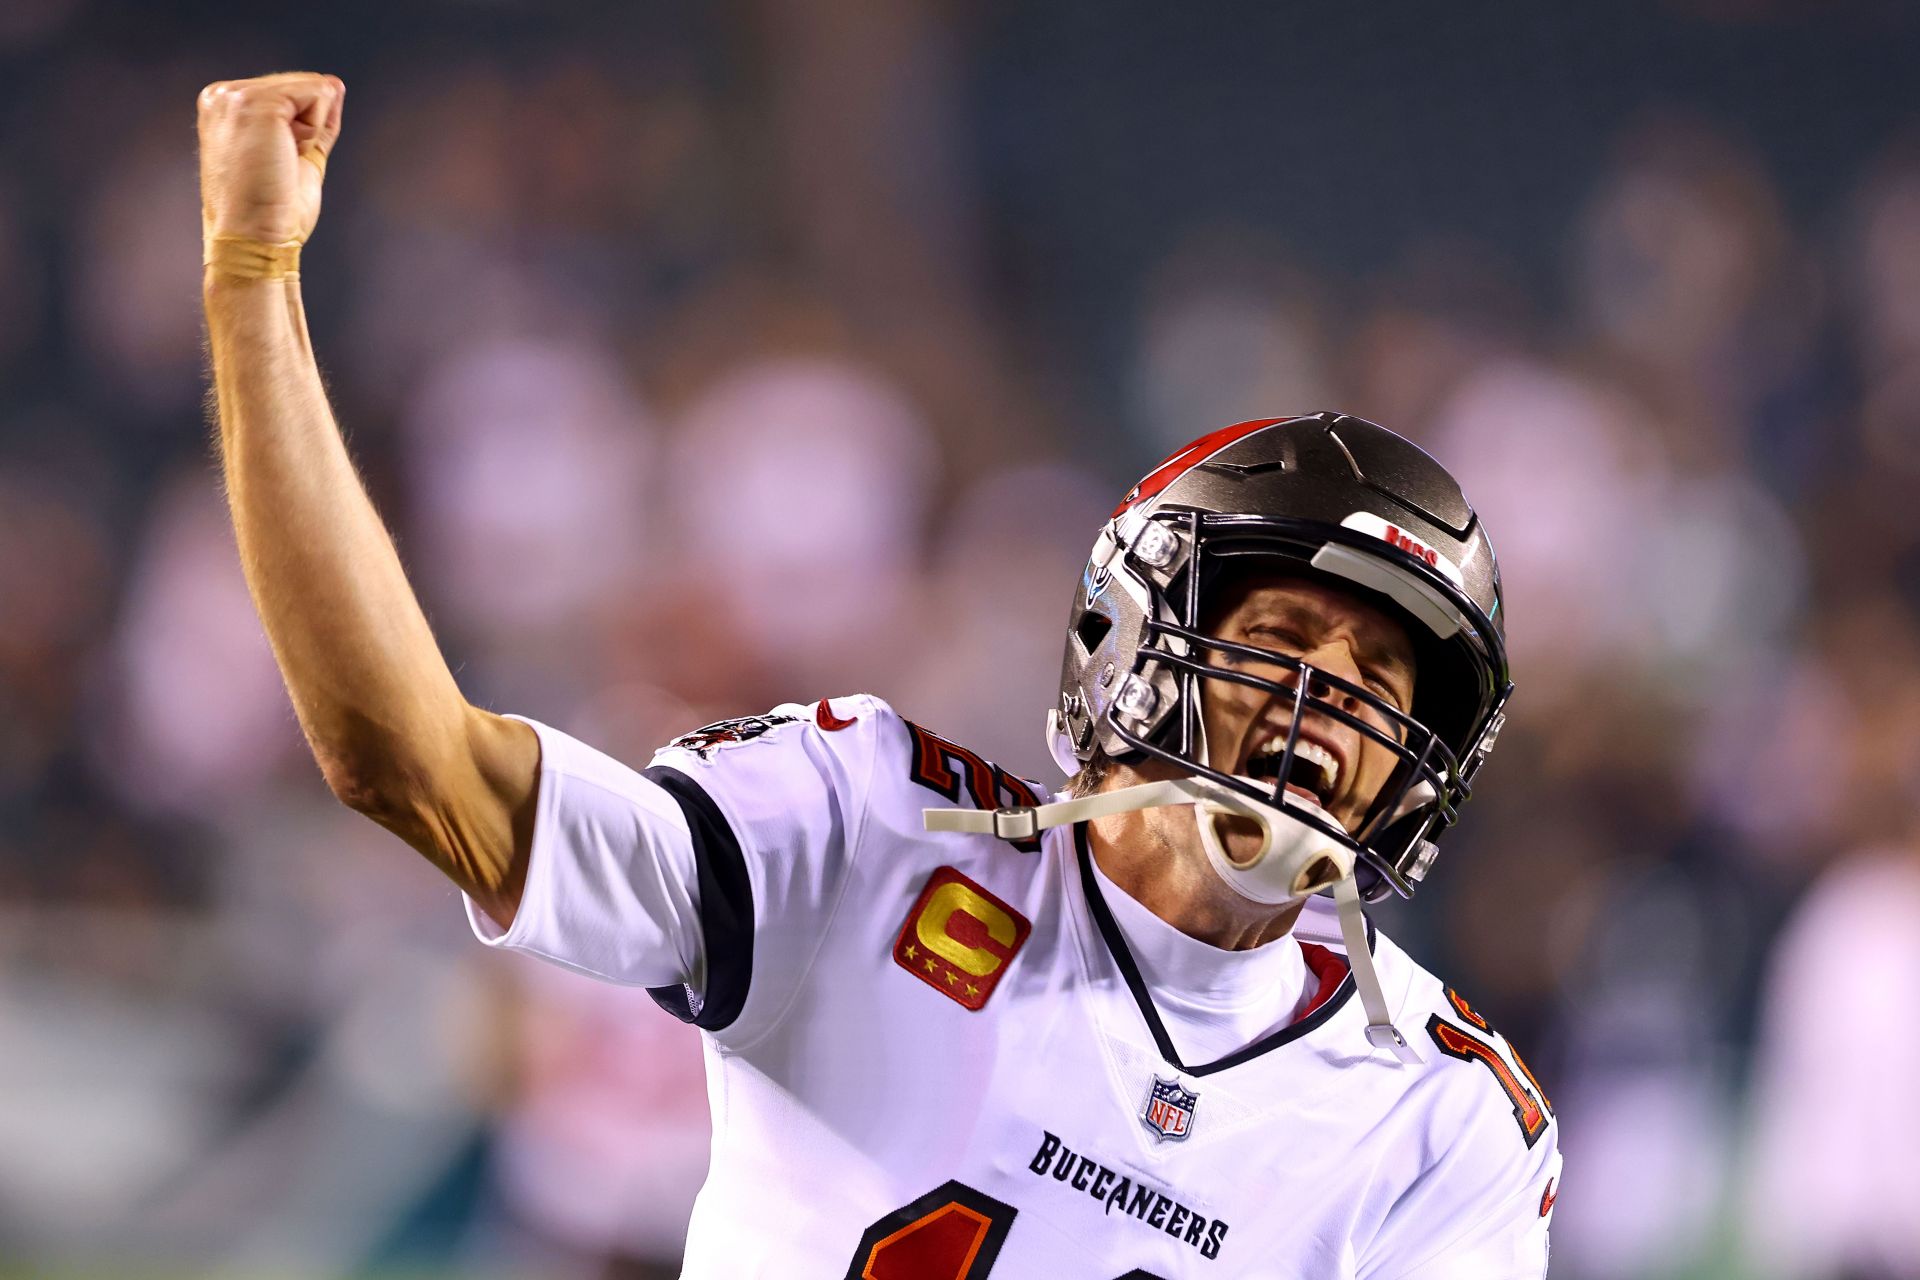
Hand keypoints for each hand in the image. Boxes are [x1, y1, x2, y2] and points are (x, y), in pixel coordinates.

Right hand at [197, 72, 343, 247]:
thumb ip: (315, 120)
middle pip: (301, 87)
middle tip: (279, 166)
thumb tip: (335, 84)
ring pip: (311, 88)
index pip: (288, 95)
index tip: (277, 164)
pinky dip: (316, 127)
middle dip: (307, 128)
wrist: (255, 237)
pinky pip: (316, 93)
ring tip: (280, 160)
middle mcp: (222, 94)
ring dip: (311, 130)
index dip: (303, 130)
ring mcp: (235, 95)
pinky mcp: (255, 102)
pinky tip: (287, 152)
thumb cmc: (273, 211)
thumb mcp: (299, 155)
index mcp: (225, 107)